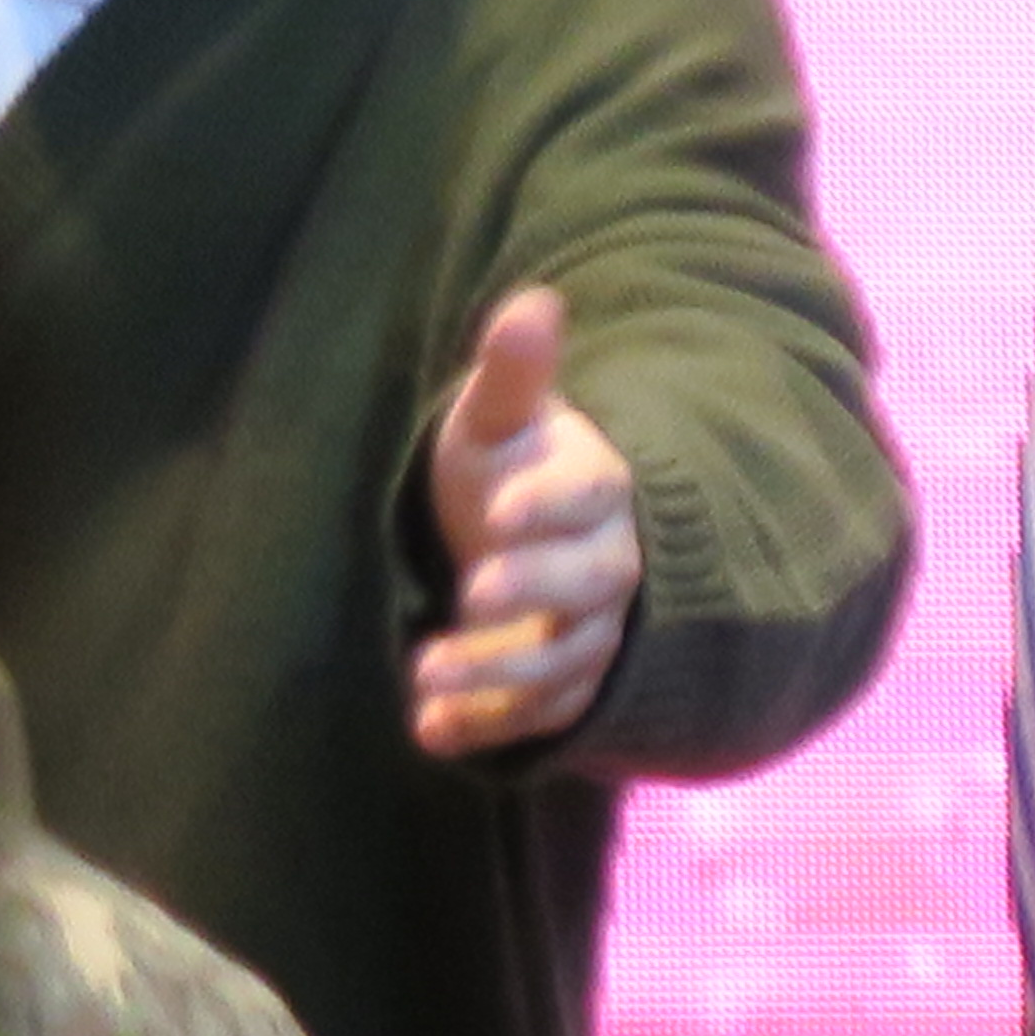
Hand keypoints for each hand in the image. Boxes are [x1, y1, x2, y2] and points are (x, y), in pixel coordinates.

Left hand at [410, 283, 639, 759]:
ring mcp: (591, 636)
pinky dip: (488, 727)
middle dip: (535, 591)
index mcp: (597, 491)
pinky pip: (540, 716)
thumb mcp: (501, 420)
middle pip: (590, 586)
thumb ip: (513, 375)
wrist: (532, 542)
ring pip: (565, 663)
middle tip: (473, 592)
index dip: (550, 505)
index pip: (590, 496)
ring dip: (500, 673)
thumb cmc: (511, 470)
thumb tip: (531, 303)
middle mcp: (608, 569)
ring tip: (426, 674)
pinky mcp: (565, 690)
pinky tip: (430, 732)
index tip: (500, 510)